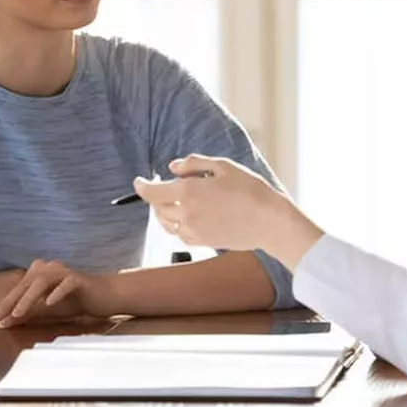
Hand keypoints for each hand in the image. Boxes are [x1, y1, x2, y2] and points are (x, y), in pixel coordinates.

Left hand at [0, 259, 111, 328]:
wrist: (103, 297)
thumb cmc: (75, 302)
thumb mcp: (47, 310)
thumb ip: (28, 314)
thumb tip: (4, 322)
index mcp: (41, 273)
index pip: (20, 287)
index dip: (6, 302)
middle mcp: (50, 268)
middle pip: (28, 283)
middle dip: (12, 300)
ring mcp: (65, 272)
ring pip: (43, 281)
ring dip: (29, 298)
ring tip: (18, 312)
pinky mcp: (79, 279)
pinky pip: (66, 283)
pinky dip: (56, 293)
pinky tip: (49, 303)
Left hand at [132, 155, 323, 267]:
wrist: (268, 221)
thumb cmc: (250, 190)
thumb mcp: (223, 166)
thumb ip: (193, 164)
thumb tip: (172, 168)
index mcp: (188, 191)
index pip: (152, 192)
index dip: (141, 187)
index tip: (138, 182)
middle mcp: (185, 212)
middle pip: (157, 207)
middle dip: (156, 197)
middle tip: (163, 188)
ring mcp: (192, 230)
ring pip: (165, 223)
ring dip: (164, 212)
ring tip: (174, 202)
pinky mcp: (201, 242)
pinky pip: (179, 234)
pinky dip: (176, 225)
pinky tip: (188, 217)